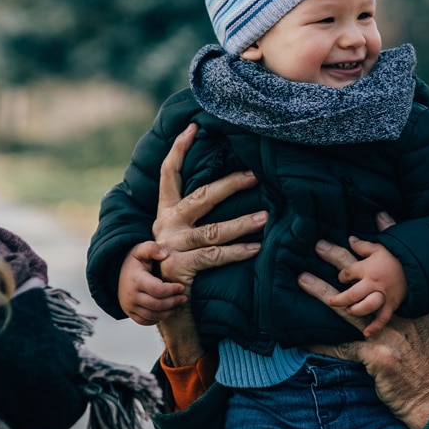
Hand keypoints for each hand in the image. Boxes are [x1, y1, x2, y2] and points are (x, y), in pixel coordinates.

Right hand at [118, 241, 186, 324]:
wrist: (116, 272)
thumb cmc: (133, 261)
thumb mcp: (141, 249)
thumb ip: (152, 248)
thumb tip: (165, 254)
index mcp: (136, 280)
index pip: (158, 290)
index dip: (172, 290)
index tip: (182, 287)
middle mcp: (131, 296)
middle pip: (157, 305)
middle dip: (174, 302)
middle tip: (184, 298)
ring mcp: (129, 306)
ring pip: (153, 316)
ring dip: (169, 313)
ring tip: (180, 306)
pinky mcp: (130, 313)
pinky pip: (145, 321)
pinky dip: (158, 319)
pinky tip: (168, 312)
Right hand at [152, 123, 265, 291]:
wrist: (163, 301)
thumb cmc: (182, 263)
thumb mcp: (182, 234)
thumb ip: (195, 214)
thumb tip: (227, 186)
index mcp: (166, 212)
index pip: (169, 173)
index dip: (178, 149)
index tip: (193, 128)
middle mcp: (166, 225)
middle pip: (201, 197)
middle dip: (230, 185)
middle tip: (255, 176)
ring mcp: (171, 246)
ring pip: (212, 230)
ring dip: (242, 224)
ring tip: (266, 218)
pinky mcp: (179, 266)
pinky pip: (214, 256)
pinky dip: (237, 252)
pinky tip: (256, 248)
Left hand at [299, 236, 428, 428]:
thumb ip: (412, 321)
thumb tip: (392, 310)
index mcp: (413, 311)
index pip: (395, 271)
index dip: (381, 247)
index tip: (369, 224)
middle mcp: (401, 317)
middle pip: (366, 282)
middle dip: (341, 260)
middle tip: (319, 244)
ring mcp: (388, 335)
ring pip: (348, 307)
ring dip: (323, 292)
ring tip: (302, 279)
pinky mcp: (375, 355)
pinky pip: (342, 346)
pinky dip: (322, 341)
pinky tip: (304, 335)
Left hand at [324, 238, 407, 336]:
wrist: (420, 266)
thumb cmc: (398, 256)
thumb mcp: (380, 247)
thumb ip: (364, 245)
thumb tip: (350, 239)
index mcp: (369, 268)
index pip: (348, 273)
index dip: (342, 276)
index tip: (342, 278)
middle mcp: (374, 283)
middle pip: (352, 293)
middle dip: (339, 299)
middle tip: (330, 301)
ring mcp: (383, 295)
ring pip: (365, 306)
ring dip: (355, 310)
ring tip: (348, 311)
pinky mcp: (393, 305)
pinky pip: (383, 318)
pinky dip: (375, 326)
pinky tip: (366, 333)